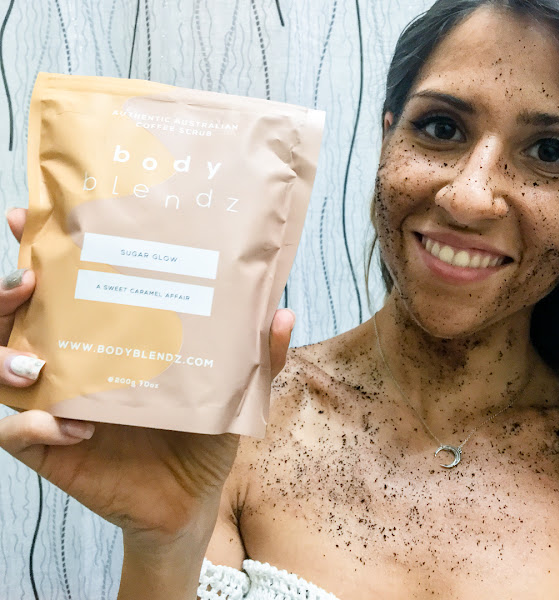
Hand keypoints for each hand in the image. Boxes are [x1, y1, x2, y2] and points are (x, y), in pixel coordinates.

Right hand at [0, 208, 295, 549]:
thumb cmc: (204, 432)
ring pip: (1, 369)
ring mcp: (59, 404)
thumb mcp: (234, 388)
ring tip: (37, 360)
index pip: (64, 284)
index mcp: (112, 335)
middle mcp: (76, 361)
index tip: (29, 216)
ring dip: (4, 356)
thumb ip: (257, 353)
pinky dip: (36, 427)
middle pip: (16, 318)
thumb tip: (283, 312)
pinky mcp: (52, 448)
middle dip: (6, 293)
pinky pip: (18, 434)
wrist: (192, 496)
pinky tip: (75, 426)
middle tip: (27, 277)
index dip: (38, 247)